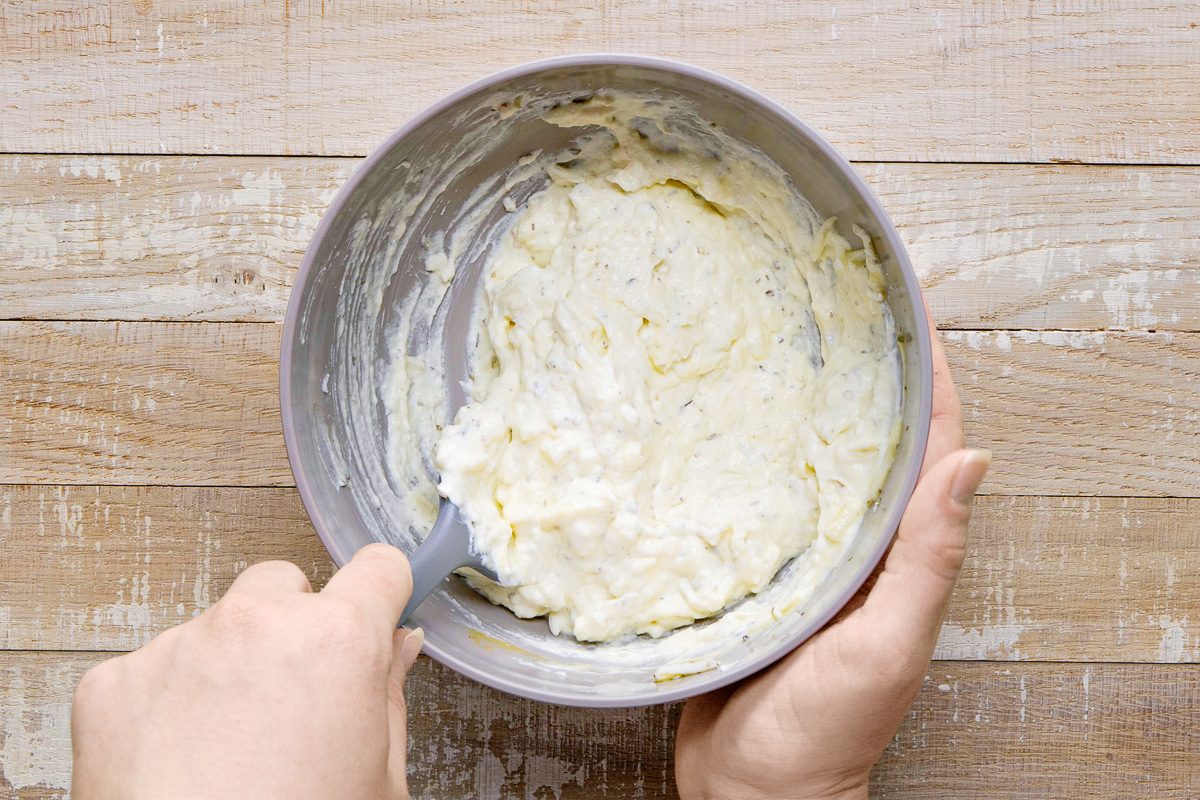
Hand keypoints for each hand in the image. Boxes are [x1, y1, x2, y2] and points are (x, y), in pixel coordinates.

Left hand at [72, 543, 420, 799]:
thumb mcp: (376, 780)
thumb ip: (389, 695)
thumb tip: (397, 646)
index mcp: (335, 642)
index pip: (377, 567)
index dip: (381, 591)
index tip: (375, 606)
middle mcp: (253, 625)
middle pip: (284, 585)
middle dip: (293, 625)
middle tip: (294, 699)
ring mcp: (175, 649)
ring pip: (216, 627)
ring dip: (227, 665)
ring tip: (229, 747)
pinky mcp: (111, 684)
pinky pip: (152, 669)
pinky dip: (165, 704)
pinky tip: (180, 761)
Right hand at [675, 314, 989, 799]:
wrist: (750, 791)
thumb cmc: (825, 729)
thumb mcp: (888, 644)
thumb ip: (928, 559)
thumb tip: (975, 459)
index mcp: (900, 555)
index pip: (930, 446)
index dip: (930, 376)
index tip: (910, 308)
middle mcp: (859, 547)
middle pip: (871, 443)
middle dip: (865, 374)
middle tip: (836, 306)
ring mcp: (805, 559)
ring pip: (813, 466)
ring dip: (807, 407)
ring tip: (780, 345)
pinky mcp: (754, 575)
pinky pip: (757, 503)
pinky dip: (750, 459)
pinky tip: (722, 428)